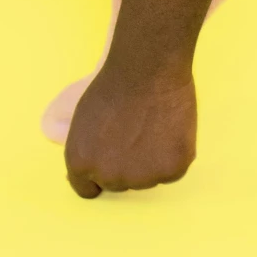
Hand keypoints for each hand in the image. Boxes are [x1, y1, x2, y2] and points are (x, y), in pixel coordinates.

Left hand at [64, 65, 197, 197]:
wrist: (147, 67)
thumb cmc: (114, 84)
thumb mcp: (83, 123)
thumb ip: (88, 151)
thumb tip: (93, 170)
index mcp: (81, 164)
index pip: (88, 190)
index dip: (101, 173)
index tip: (113, 159)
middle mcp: (109, 177)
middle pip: (121, 185)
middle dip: (127, 166)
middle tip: (137, 133)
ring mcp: (142, 177)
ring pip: (150, 178)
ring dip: (153, 161)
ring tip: (156, 126)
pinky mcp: (172, 169)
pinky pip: (175, 170)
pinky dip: (175, 154)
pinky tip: (171, 128)